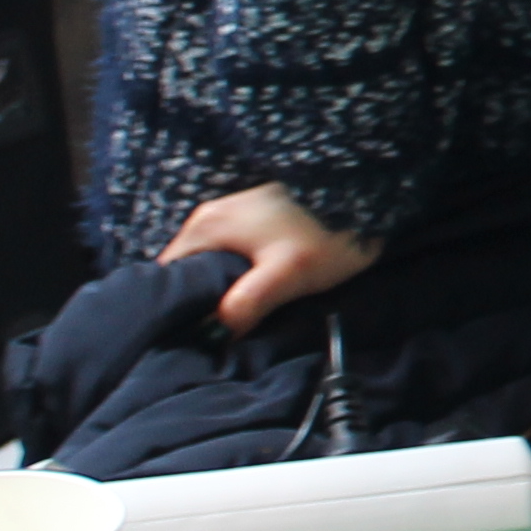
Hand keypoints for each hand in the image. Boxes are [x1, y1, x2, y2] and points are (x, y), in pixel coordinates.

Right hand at [158, 183, 382, 333]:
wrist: (364, 194)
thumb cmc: (323, 234)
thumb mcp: (285, 275)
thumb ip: (246, 304)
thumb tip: (215, 333)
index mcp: (206, 227)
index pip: (166, 274)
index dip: (172, 307)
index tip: (184, 336)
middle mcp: (211, 217)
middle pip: (187, 270)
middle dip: (197, 302)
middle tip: (211, 336)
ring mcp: (232, 216)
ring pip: (211, 264)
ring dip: (218, 291)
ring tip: (232, 322)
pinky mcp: (254, 220)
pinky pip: (230, 255)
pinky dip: (235, 277)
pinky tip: (252, 297)